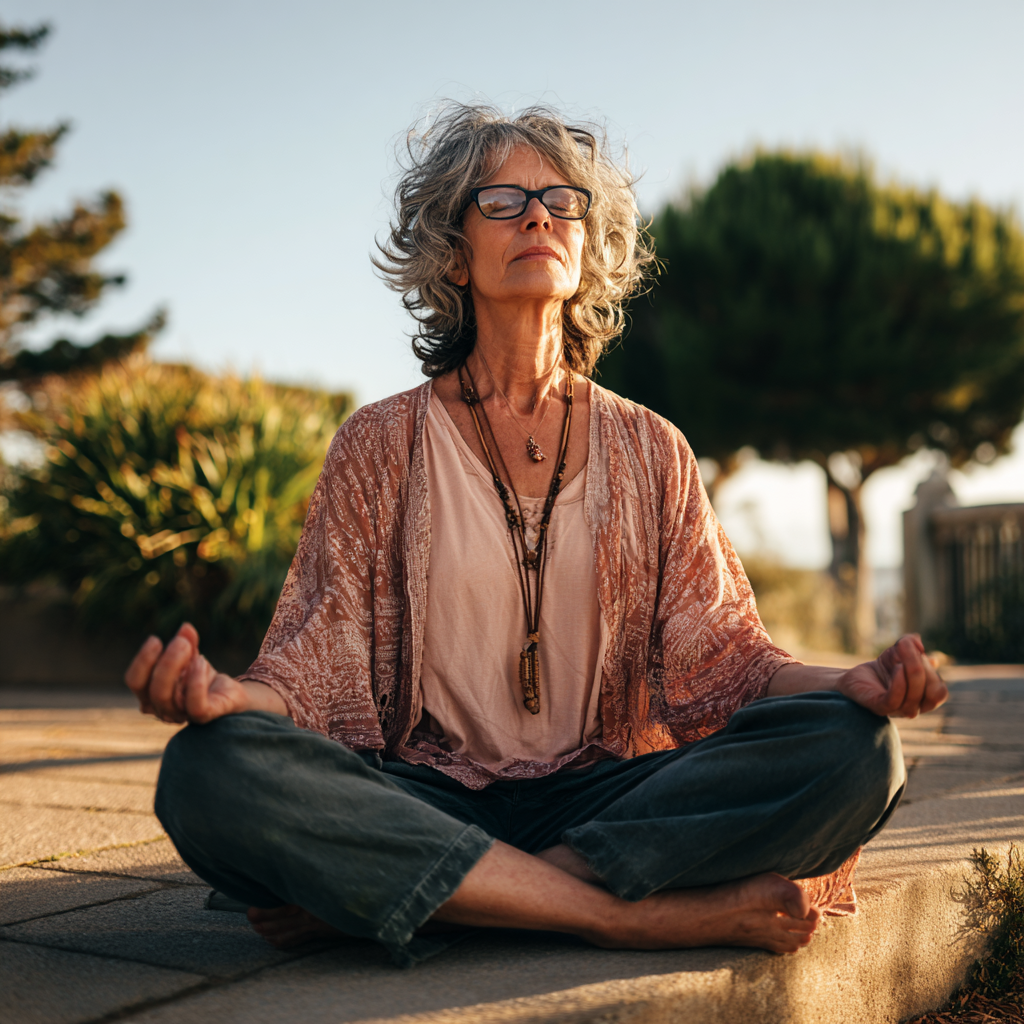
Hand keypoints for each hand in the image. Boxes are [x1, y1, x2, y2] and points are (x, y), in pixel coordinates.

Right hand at [124, 622, 251, 723]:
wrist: (229, 694)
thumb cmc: (202, 676)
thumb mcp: (192, 656)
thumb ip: (187, 642)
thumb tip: (186, 627)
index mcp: (151, 695)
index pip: (135, 681)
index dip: (142, 661)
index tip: (155, 639)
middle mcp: (162, 709)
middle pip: (153, 690)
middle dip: (166, 662)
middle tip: (181, 642)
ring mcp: (182, 716)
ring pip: (167, 698)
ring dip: (178, 668)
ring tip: (191, 648)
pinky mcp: (204, 718)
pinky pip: (195, 706)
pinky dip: (196, 682)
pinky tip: (200, 662)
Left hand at [837, 634, 947, 717]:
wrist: (855, 677)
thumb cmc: (883, 668)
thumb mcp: (900, 651)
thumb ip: (912, 643)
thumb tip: (919, 645)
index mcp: (923, 699)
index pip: (939, 692)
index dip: (932, 673)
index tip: (919, 654)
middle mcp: (913, 708)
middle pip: (931, 694)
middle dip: (922, 668)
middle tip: (906, 650)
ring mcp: (897, 710)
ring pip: (914, 696)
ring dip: (911, 671)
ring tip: (899, 658)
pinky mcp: (879, 707)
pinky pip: (894, 700)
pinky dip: (899, 683)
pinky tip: (897, 668)